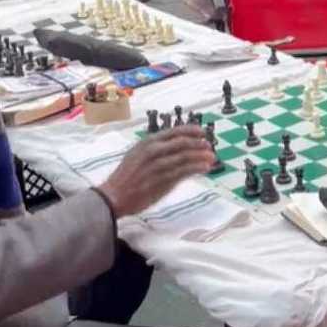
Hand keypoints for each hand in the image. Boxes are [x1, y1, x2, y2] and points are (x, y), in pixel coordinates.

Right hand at [97, 126, 214, 216]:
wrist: (114, 196)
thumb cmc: (125, 177)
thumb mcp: (136, 156)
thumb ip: (153, 150)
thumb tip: (174, 148)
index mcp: (146, 143)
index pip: (173, 132)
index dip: (190, 130)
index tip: (201, 131)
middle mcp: (153, 151)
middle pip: (182, 142)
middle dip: (198, 143)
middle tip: (209, 145)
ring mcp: (159, 165)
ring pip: (186, 156)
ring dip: (201, 156)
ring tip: (212, 157)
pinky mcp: (163, 179)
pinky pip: (184, 171)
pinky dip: (197, 168)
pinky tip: (205, 168)